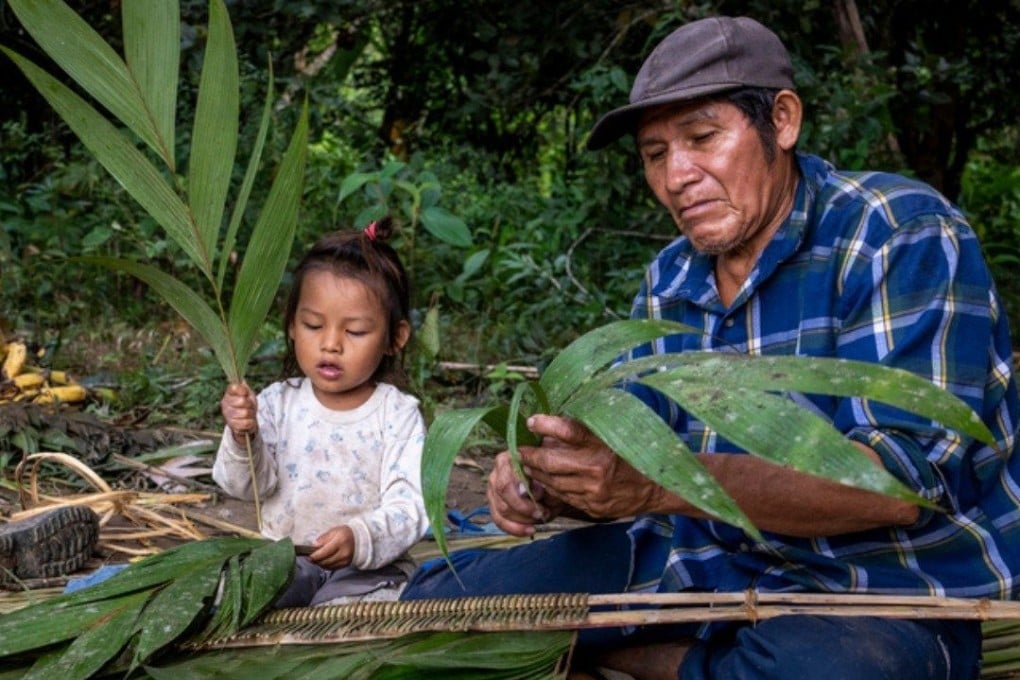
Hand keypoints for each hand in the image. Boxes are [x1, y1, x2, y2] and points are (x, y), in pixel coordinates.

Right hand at [221, 383, 256, 442]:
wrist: (247, 422)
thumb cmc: (247, 406)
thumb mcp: (248, 394)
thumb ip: (244, 387)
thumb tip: (241, 381)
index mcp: (228, 394)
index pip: (234, 388)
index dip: (242, 390)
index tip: (246, 393)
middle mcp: (225, 405)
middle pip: (242, 401)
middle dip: (250, 404)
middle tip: (249, 407)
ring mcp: (227, 416)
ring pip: (245, 413)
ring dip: (251, 414)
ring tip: (249, 414)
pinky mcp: (232, 427)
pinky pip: (246, 423)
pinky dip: (251, 422)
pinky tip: (248, 421)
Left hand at [308, 525, 354, 569]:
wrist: (358, 539)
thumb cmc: (344, 534)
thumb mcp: (334, 531)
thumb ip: (323, 538)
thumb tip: (314, 545)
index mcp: (340, 541)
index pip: (324, 552)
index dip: (315, 556)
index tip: (309, 556)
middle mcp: (344, 552)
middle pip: (325, 561)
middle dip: (316, 561)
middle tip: (310, 558)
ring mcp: (345, 560)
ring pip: (328, 566)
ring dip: (320, 564)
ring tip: (316, 560)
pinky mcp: (346, 564)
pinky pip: (332, 568)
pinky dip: (326, 566)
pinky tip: (323, 561)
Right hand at [487, 451, 567, 536]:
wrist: (554, 484)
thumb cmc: (553, 476)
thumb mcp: (553, 475)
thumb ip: (543, 479)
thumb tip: (530, 491)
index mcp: (509, 458)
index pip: (508, 479)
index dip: (524, 492)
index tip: (541, 496)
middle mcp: (497, 471)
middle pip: (502, 493)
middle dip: (524, 508)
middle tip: (542, 512)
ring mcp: (493, 488)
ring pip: (501, 509)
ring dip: (523, 518)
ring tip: (541, 517)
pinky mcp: (494, 505)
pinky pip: (499, 520)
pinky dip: (515, 528)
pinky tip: (530, 530)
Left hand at [516, 414, 662, 519]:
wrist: (655, 487)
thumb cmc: (629, 454)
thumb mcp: (612, 435)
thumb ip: (585, 431)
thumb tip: (552, 423)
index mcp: (602, 445)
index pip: (568, 431)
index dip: (546, 424)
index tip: (531, 421)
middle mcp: (596, 469)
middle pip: (551, 461)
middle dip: (530, 455)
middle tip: (519, 449)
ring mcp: (593, 491)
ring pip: (553, 482)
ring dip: (536, 473)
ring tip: (528, 464)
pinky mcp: (592, 507)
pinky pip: (563, 497)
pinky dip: (551, 488)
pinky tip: (545, 481)